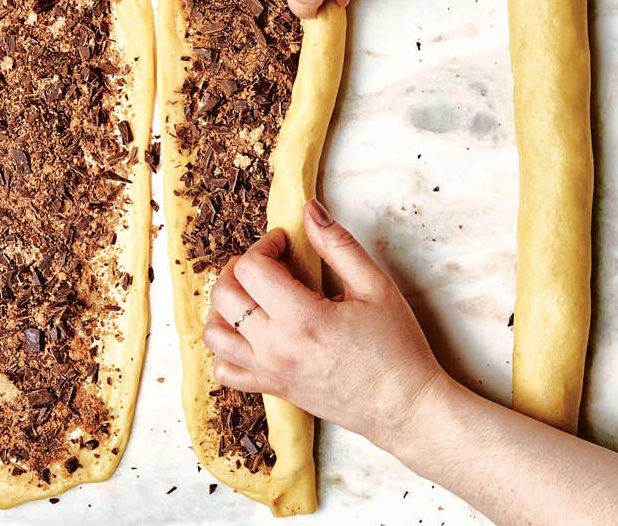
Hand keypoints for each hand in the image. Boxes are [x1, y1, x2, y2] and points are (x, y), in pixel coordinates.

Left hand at [202, 199, 446, 446]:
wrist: (403, 407)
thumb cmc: (396, 348)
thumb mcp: (375, 286)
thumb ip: (338, 245)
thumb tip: (309, 211)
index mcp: (301, 319)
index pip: (252, 268)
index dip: (265, 244)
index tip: (286, 243)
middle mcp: (275, 348)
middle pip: (224, 295)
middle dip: (240, 267)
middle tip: (270, 261)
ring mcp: (269, 372)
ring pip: (214, 333)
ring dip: (226, 305)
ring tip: (255, 293)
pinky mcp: (272, 389)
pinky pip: (224, 370)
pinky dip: (226, 347)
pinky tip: (250, 331)